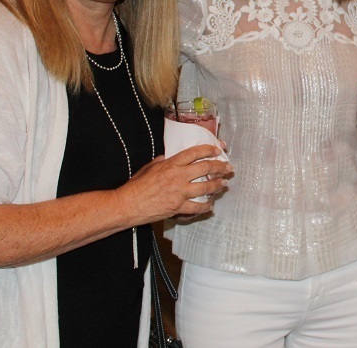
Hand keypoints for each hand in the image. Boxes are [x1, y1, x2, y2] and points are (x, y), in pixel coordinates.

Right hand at [117, 144, 232, 221]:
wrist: (127, 205)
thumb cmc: (136, 185)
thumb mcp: (149, 166)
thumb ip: (163, 160)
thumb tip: (171, 157)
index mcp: (170, 164)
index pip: (194, 153)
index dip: (208, 150)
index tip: (217, 150)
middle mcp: (178, 176)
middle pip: (205, 168)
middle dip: (220, 166)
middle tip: (228, 167)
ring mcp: (179, 192)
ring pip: (205, 187)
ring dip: (217, 185)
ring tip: (224, 184)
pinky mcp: (178, 207)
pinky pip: (197, 207)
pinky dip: (205, 207)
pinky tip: (210, 206)